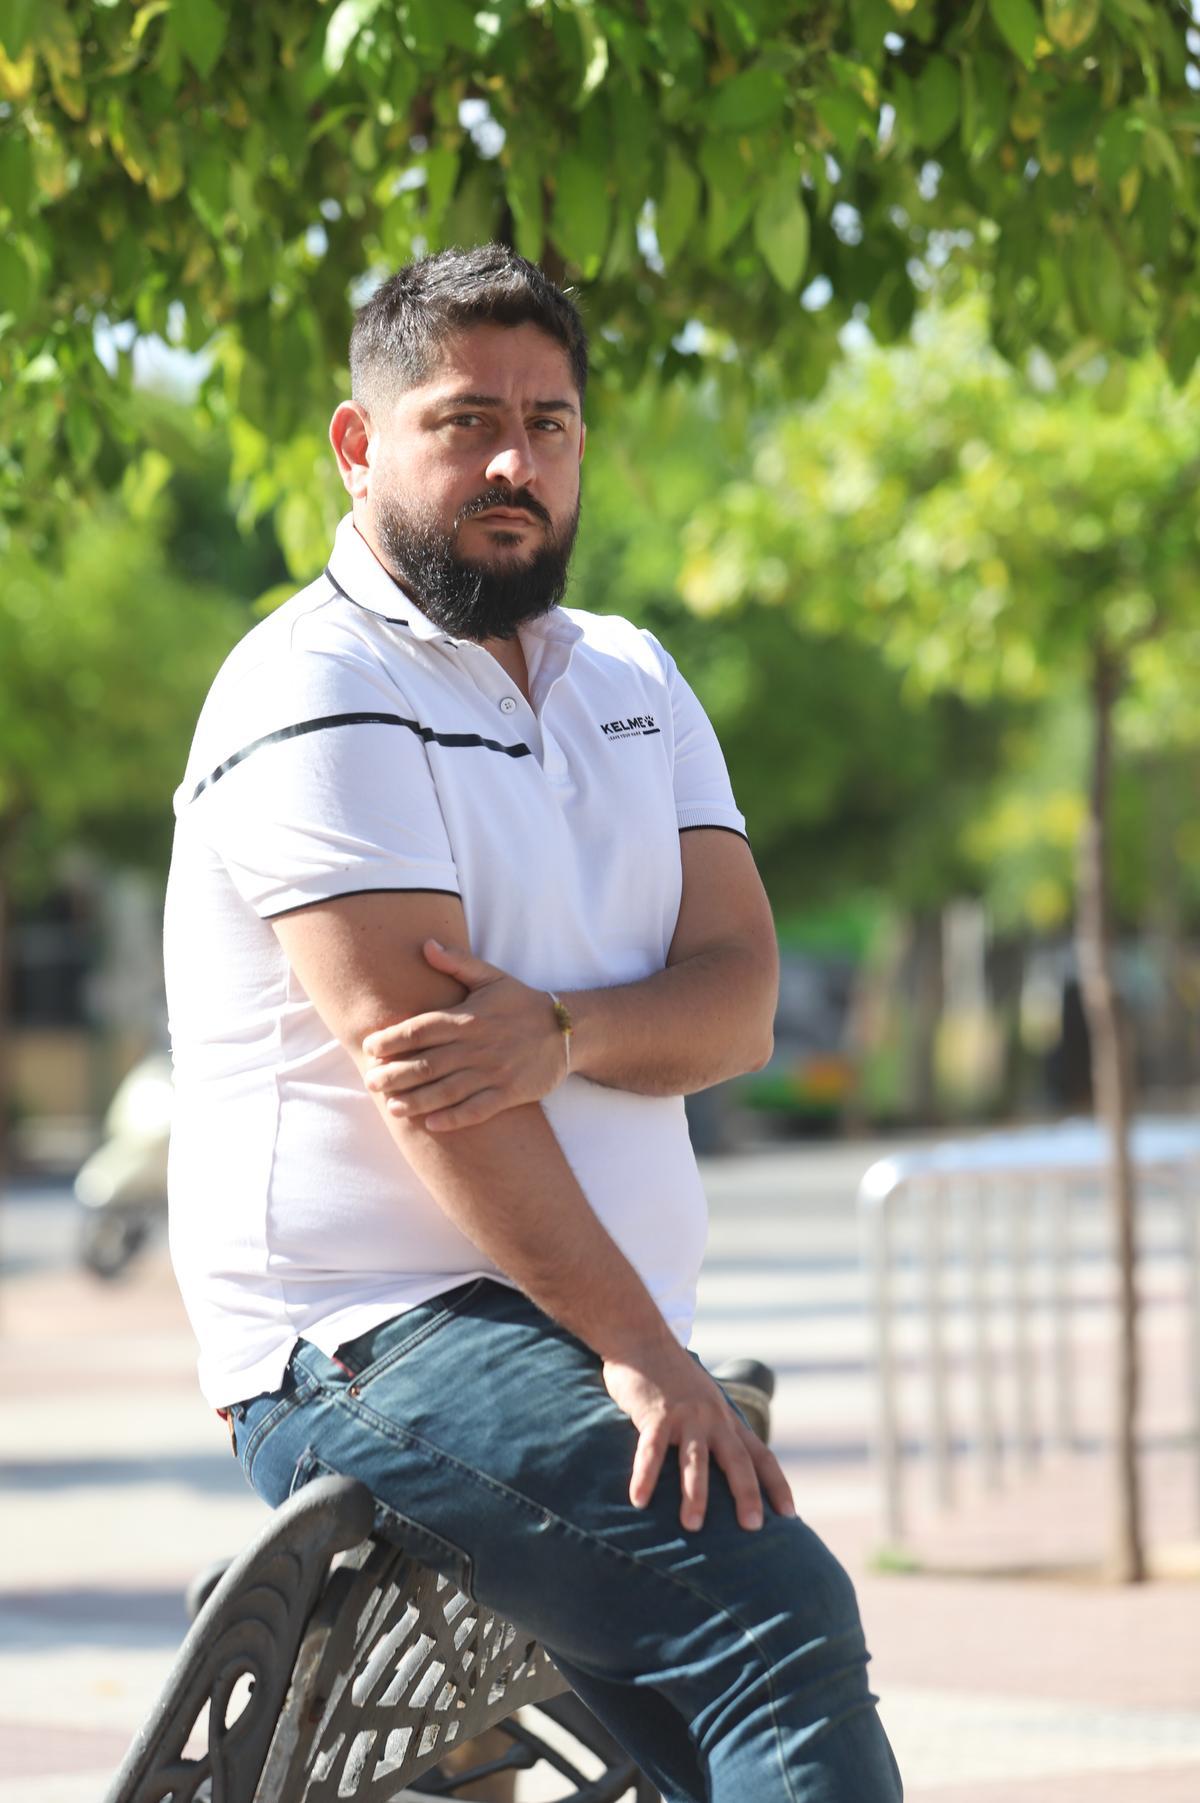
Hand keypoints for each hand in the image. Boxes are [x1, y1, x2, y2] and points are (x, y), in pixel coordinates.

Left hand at [362, 939, 567, 1129]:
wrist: (568, 1030)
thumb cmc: (522, 1003)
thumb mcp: (492, 977)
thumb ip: (457, 963)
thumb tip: (425, 945)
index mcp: (469, 1017)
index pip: (421, 1028)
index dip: (392, 1038)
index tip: (370, 1047)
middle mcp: (478, 1045)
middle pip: (427, 1063)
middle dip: (394, 1074)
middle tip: (370, 1082)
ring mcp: (493, 1071)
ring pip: (446, 1090)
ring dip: (416, 1099)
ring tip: (392, 1107)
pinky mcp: (509, 1093)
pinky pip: (476, 1110)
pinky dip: (453, 1118)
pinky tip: (431, 1124)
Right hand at [602, 1341, 795, 1532]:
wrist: (642, 1338)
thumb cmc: (670, 1378)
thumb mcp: (703, 1402)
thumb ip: (714, 1431)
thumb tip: (723, 1469)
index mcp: (726, 1420)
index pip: (761, 1456)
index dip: (777, 1485)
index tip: (790, 1515)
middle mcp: (712, 1419)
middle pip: (737, 1461)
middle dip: (747, 1494)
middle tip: (753, 1527)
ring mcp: (685, 1416)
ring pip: (695, 1459)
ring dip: (695, 1493)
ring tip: (692, 1526)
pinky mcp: (655, 1414)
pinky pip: (651, 1450)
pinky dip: (645, 1475)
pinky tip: (639, 1501)